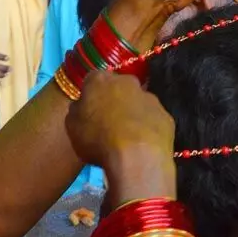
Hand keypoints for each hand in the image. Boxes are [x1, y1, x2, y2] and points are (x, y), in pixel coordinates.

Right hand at [66, 72, 175, 202]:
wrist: (137, 156)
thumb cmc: (98, 139)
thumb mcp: (72, 127)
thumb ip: (77, 111)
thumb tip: (83, 106)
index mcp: (100, 80)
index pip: (92, 79)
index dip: (90, 95)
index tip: (88, 110)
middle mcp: (128, 82)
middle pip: (118, 88)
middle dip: (113, 101)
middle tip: (107, 123)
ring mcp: (150, 98)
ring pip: (138, 103)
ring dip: (132, 115)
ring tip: (126, 139)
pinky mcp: (166, 116)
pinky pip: (152, 120)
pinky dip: (147, 128)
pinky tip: (142, 146)